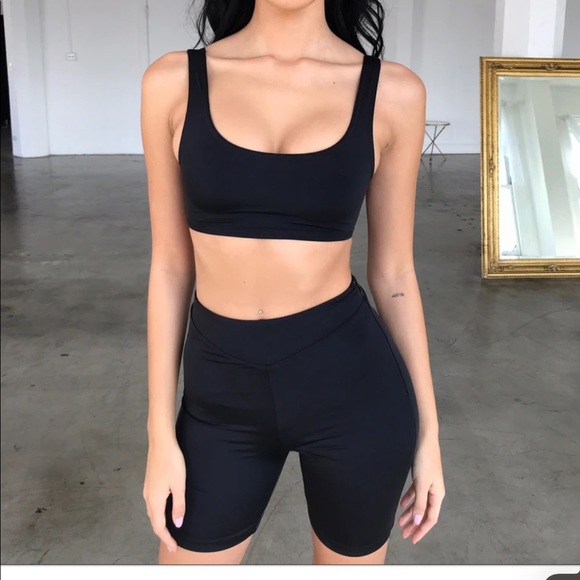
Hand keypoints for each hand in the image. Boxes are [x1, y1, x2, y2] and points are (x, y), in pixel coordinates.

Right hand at [143, 438, 185, 552]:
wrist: (161, 442)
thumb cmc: (172, 462)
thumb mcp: (179, 485)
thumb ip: (178, 506)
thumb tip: (177, 524)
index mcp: (155, 500)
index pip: (159, 526)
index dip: (166, 538)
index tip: (174, 548)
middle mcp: (148, 497)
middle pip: (154, 521)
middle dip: (162, 533)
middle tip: (172, 543)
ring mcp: (147, 488)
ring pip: (152, 512)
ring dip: (159, 523)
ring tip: (169, 530)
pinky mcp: (150, 481)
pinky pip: (152, 503)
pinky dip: (158, 512)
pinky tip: (164, 510)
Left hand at [398, 434, 444, 543]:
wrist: (424, 439)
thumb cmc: (425, 460)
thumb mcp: (422, 483)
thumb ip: (420, 503)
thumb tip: (418, 521)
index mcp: (437, 495)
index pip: (430, 518)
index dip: (421, 530)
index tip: (412, 539)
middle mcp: (434, 491)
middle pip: (424, 512)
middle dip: (414, 525)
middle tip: (403, 534)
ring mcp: (427, 483)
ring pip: (418, 503)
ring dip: (409, 513)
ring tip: (400, 522)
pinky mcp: (421, 476)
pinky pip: (415, 493)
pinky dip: (408, 500)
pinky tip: (401, 505)